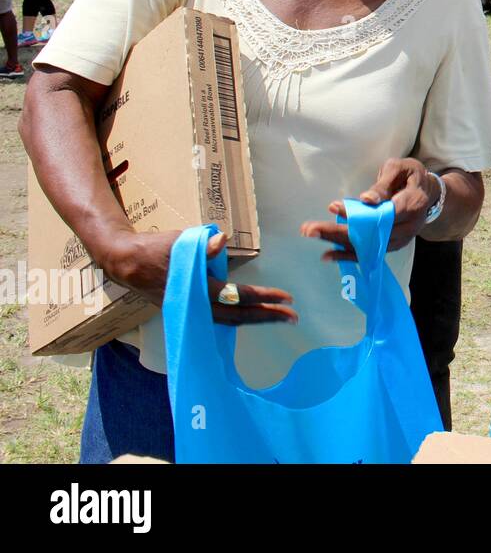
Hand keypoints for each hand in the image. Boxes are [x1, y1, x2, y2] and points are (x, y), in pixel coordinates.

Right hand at [103, 228, 296, 324]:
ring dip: (256, 319)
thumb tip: (223, 240)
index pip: (238, 296)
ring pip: (229, 322)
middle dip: (267, 317)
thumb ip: (203, 245)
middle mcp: (196, 305)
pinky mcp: (189, 311)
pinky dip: (239, 319)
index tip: (286, 297)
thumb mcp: (178, 242)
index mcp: (198, 288)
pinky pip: (219, 320)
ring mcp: (191, 311)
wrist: (125, 263)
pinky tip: (254, 317)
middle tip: (293, 317)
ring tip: (280, 317)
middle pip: (238, 317)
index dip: (263, 297)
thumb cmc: (155, 248)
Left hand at [304, 157, 438, 261]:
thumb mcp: (399, 168)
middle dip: (339, 233)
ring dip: (338, 244)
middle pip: (372, 233)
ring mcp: (401, 239)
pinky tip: (328, 254)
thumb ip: (383, 184)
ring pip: (369, 245)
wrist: (428, 193)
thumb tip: (366, 200)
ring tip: (311, 235)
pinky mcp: (393, 245)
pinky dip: (349, 255)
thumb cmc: (410, 175)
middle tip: (309, 228)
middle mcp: (409, 226)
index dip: (359, 214)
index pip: (383, 212)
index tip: (333, 207)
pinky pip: (370, 252)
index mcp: (413, 203)